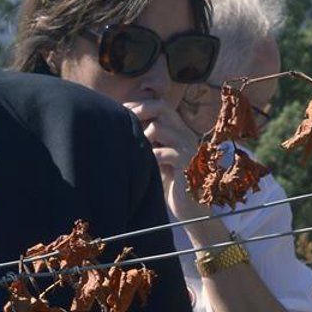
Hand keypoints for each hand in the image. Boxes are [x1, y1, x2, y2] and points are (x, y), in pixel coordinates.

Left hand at [127, 99, 211, 225]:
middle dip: (140, 112)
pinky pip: (163, 152)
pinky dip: (152, 157)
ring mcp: (188, 147)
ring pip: (158, 127)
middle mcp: (186, 134)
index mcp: (179, 130)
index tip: (122, 110)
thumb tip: (124, 122)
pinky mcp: (188, 163)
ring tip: (141, 153)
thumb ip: (149, 138)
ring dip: (143, 138)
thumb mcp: (157, 156)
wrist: (189, 207)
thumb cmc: (168, 183)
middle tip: (126, 124)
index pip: (160, 105)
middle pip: (161, 108)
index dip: (140, 105)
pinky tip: (149, 166)